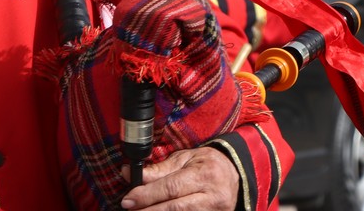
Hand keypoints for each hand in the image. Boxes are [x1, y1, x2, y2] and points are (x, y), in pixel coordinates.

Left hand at [120, 146, 237, 210]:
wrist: (235, 174)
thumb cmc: (206, 163)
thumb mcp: (184, 159)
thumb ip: (158, 169)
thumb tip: (130, 173)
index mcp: (204, 174)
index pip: (171, 188)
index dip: (147, 195)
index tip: (128, 200)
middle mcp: (213, 196)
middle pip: (175, 208)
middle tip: (130, 209)